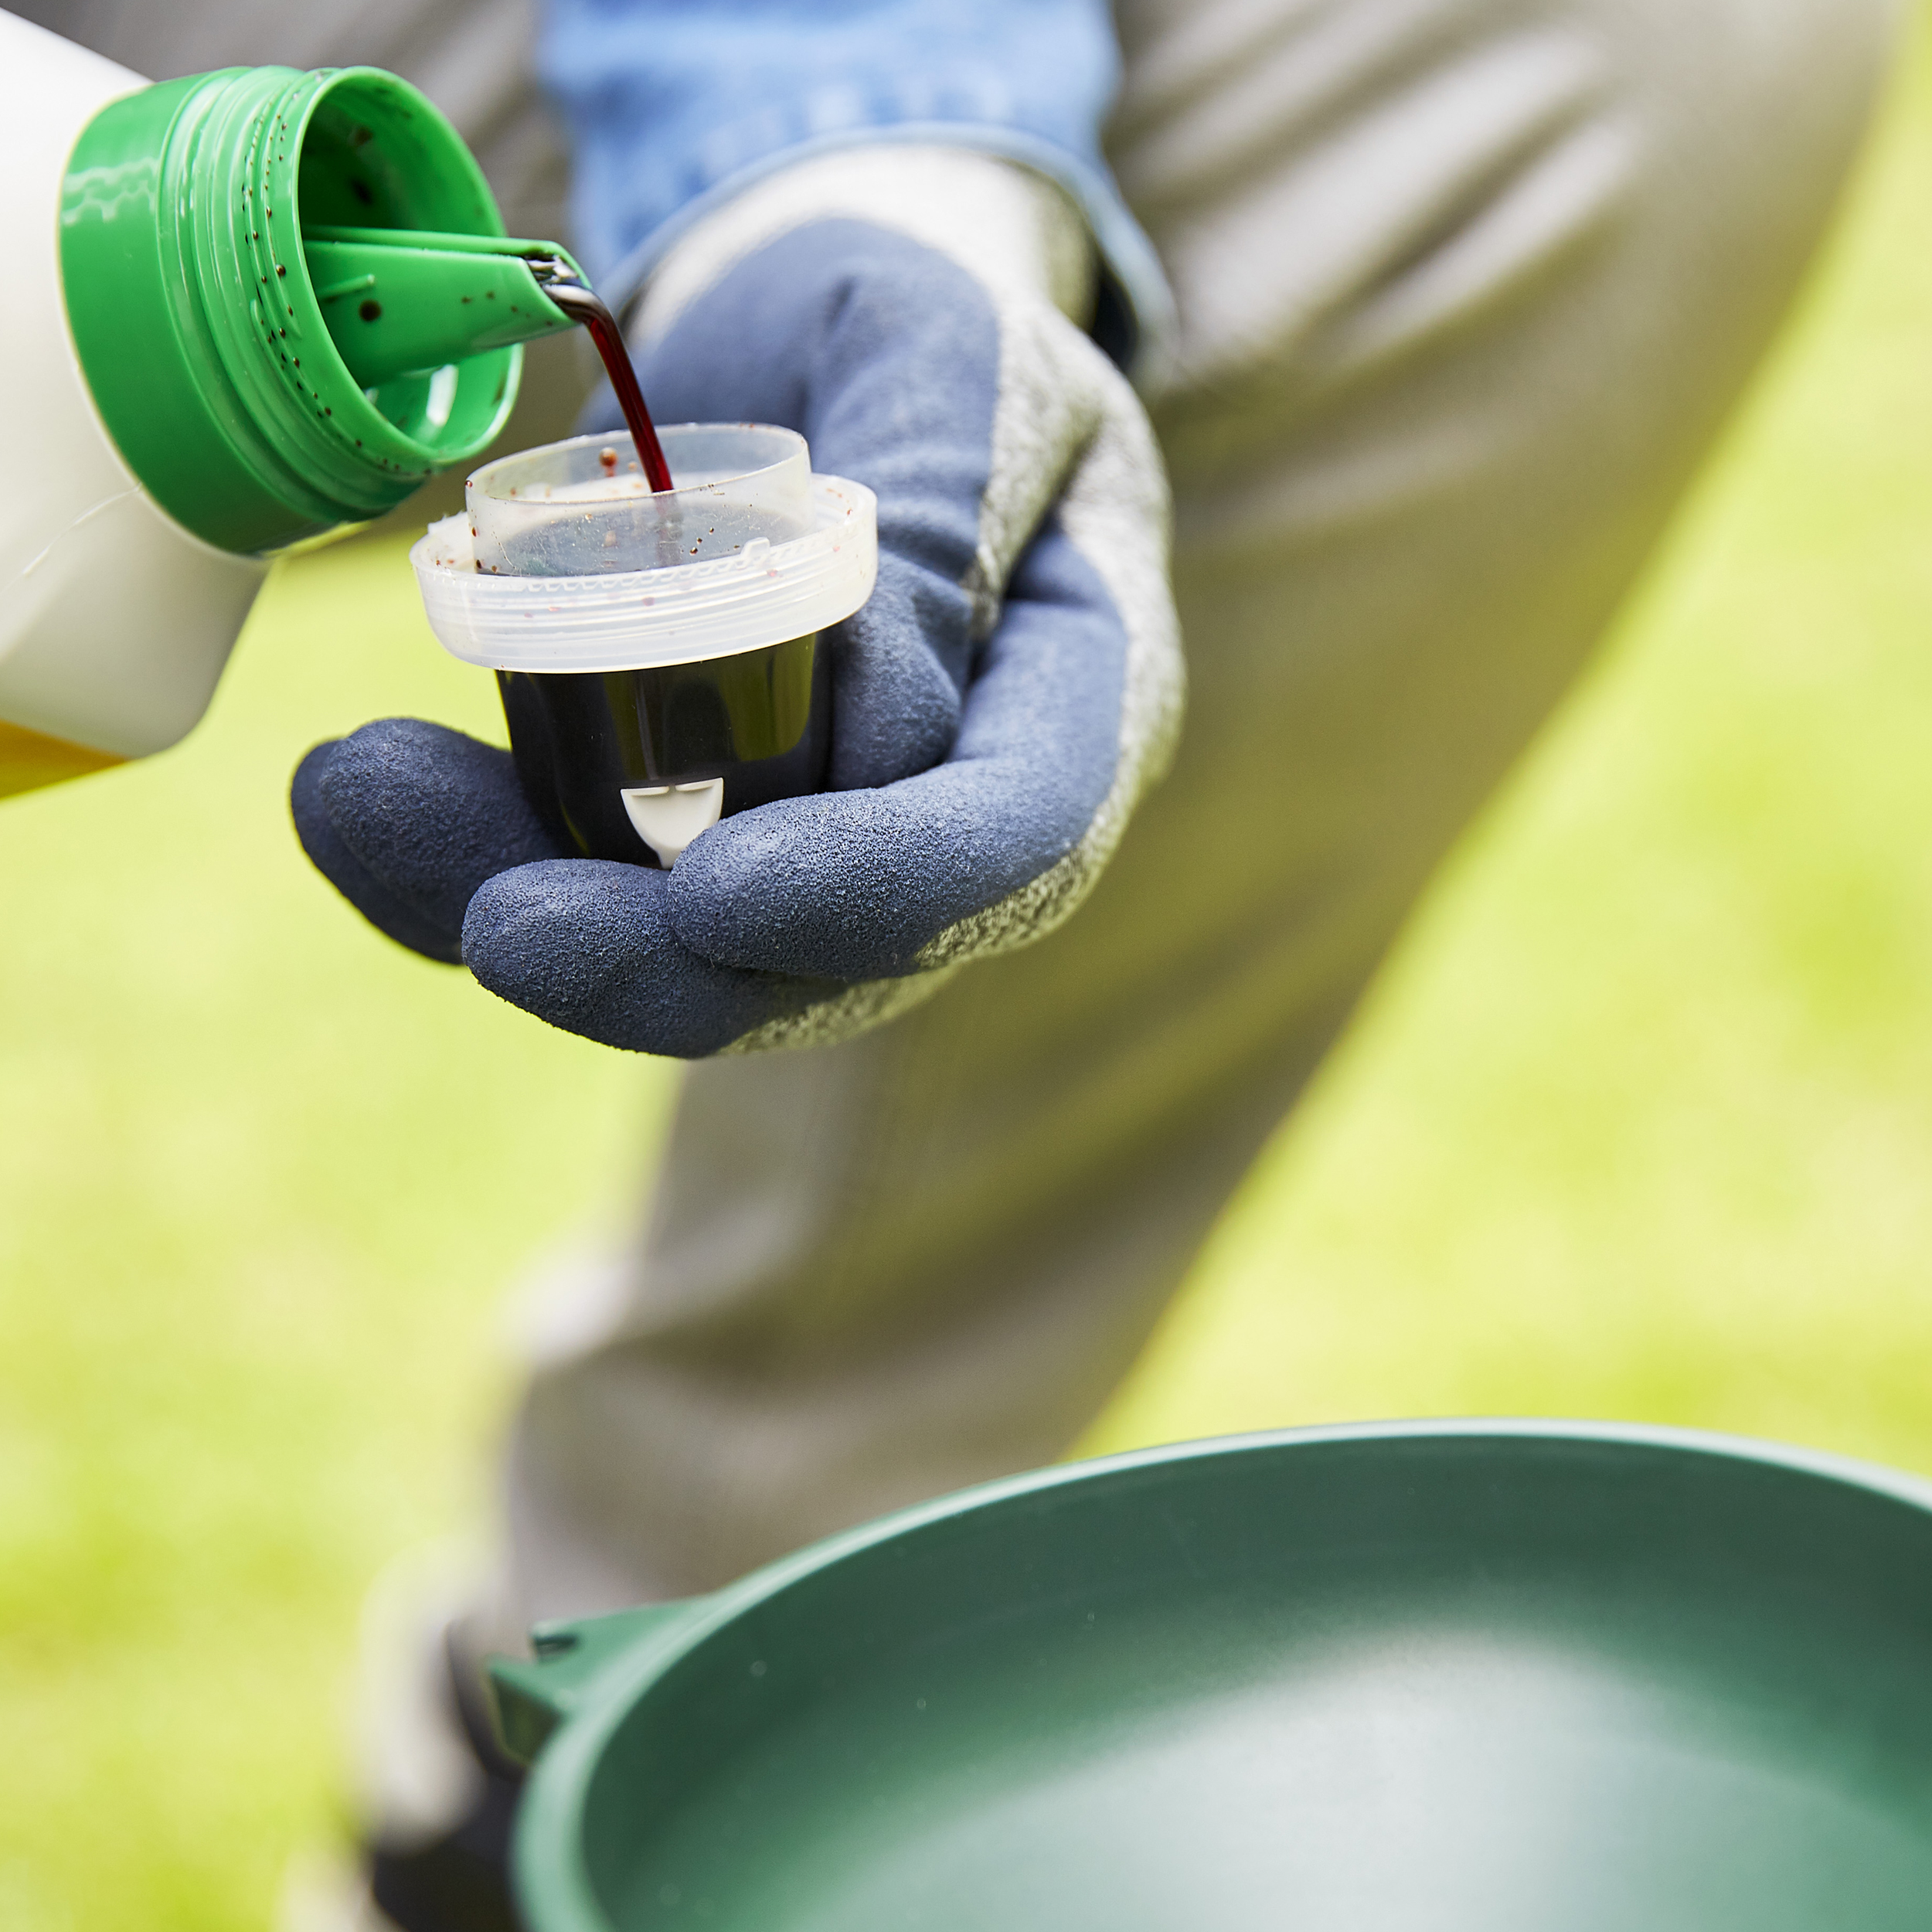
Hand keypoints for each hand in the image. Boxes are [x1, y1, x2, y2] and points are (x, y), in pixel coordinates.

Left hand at [294, 151, 1181, 1054]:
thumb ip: (933, 507)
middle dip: (672, 969)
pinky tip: (354, 795)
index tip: (715, 889)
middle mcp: (966, 804)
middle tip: (503, 928)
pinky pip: (595, 884)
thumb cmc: (910, 308)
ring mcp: (835, 839)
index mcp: (1082, 690)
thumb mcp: (939, 345)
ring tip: (365, 802)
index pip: (1019, 836)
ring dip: (532, 905)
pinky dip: (468, 856)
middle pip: (847, 955)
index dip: (880, 887)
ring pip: (699, 952)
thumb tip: (877, 720)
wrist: (817, 337)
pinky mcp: (704, 831)